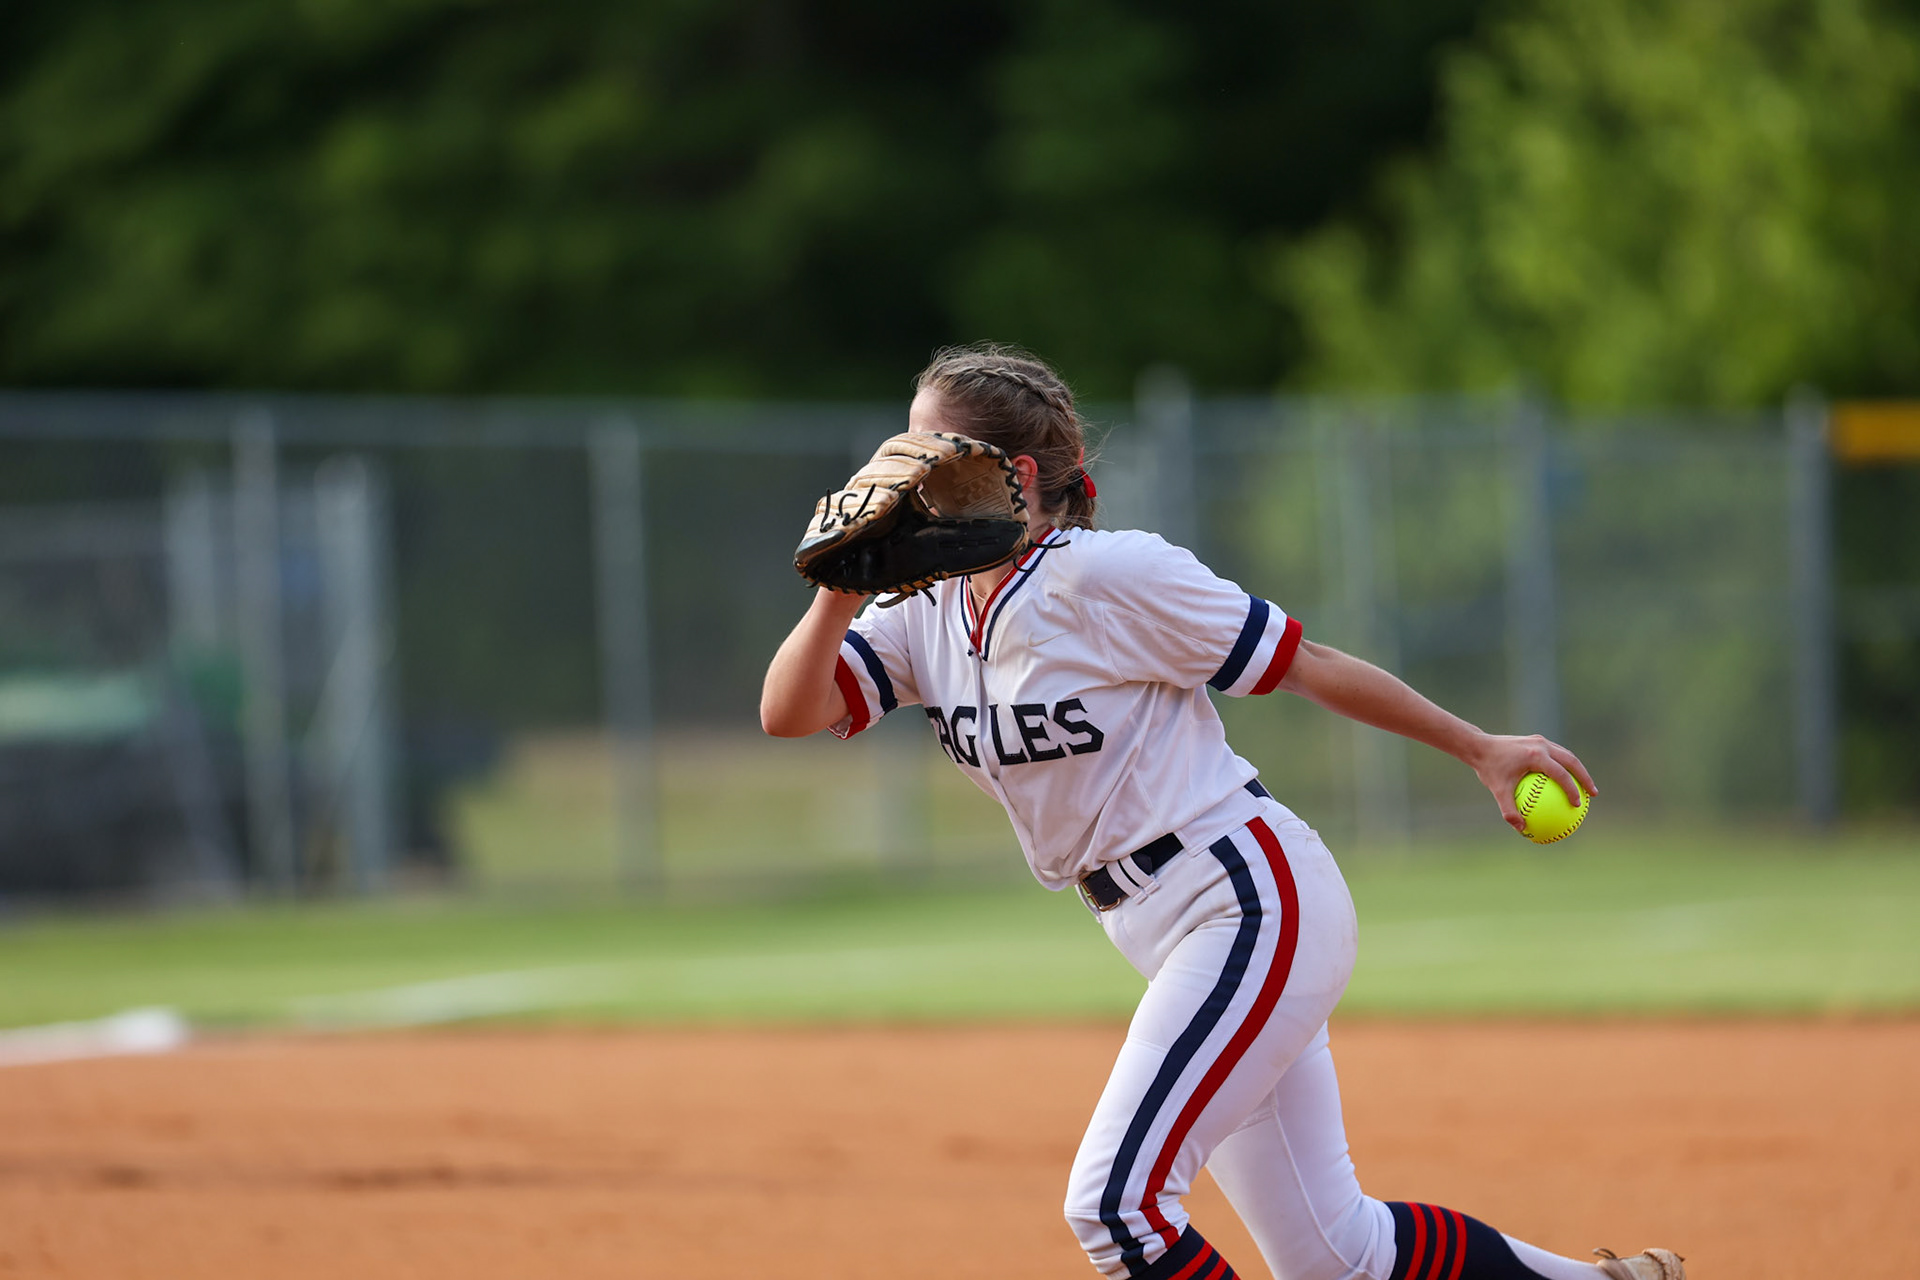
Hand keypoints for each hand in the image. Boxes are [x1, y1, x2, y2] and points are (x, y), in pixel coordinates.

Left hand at [1467, 733, 1597, 834]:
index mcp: (1535, 756)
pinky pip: (1556, 754)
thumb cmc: (1489, 769)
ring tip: (1585, 788)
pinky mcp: (1537, 740)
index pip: (1560, 774)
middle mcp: (1541, 745)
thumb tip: (1521, 829)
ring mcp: (1540, 741)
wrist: (1479, 746)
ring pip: (1566, 755)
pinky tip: (1566, 782)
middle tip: (1593, 794)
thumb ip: (1509, 810)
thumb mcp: (1497, 791)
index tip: (1577, 804)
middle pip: (1571, 761)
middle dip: (1585, 777)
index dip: (1572, 789)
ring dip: (1578, 770)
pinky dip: (1565, 766)